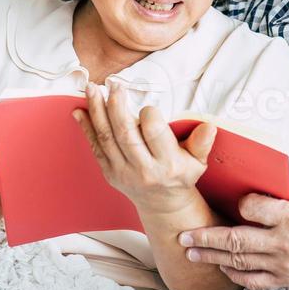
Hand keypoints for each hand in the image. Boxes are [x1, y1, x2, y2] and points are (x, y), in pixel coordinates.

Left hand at [74, 82, 216, 216]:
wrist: (163, 205)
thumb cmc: (181, 175)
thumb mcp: (197, 161)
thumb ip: (201, 143)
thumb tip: (208, 126)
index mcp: (167, 164)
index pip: (153, 132)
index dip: (149, 114)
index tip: (147, 107)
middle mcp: (143, 169)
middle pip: (125, 133)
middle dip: (116, 105)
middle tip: (113, 84)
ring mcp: (123, 172)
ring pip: (106, 137)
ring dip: (96, 111)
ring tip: (91, 89)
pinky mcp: (109, 172)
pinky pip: (95, 147)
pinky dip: (86, 128)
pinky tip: (80, 110)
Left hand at [178, 183, 288, 289]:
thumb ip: (280, 191)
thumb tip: (249, 187)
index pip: (249, 208)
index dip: (238, 203)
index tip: (233, 199)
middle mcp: (285, 244)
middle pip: (234, 241)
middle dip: (204, 238)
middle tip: (182, 235)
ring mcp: (285, 265)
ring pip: (239, 263)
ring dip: (211, 258)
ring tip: (191, 251)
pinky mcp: (288, 279)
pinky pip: (253, 281)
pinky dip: (234, 274)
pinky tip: (221, 267)